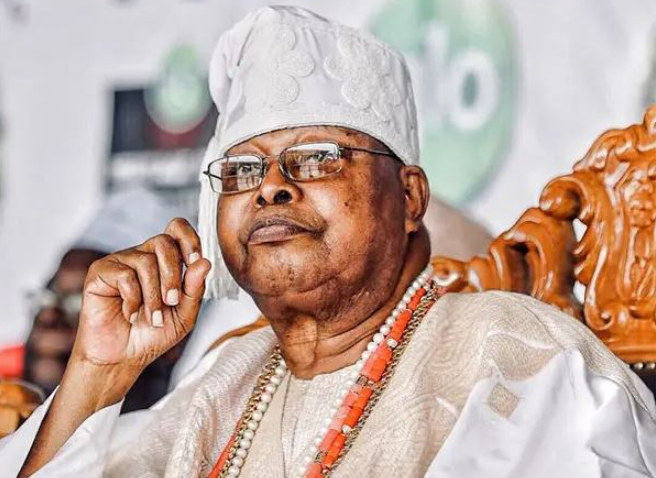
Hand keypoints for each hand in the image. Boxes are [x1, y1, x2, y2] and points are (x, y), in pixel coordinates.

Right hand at [72, 217, 210, 372]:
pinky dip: (133, 300)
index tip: (195, 261)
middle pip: (164, 242)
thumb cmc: (153, 334)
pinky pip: (125, 276)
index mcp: (165, 260)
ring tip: (153, 318)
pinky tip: (131, 314)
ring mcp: (120, 261)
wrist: (124, 357)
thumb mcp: (184, 314)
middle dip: (173, 275)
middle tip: (172, 302)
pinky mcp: (100, 272)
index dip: (189, 239)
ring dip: (154, 296)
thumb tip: (204, 262)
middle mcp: (143, 255)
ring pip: (146, 262)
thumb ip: (195, 289)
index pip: (177, 229)